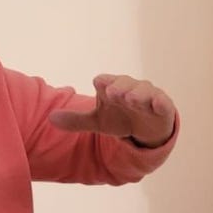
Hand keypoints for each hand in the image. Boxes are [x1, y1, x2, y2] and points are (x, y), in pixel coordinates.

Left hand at [48, 73, 175, 146]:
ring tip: (131, 99)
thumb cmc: (119, 119)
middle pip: (124, 83)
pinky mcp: (162, 106)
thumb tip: (50, 118)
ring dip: (138, 93)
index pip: (106, 81)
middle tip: (113, 93)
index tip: (100, 84)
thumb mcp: (98, 122)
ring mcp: (147, 96)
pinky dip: (160, 102)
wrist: (145, 130)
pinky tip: (157, 104)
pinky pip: (163, 102)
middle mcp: (129, 89)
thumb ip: (76, 120)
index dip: (103, 82)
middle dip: (119, 87)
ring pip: (143, 90)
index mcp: (112, 89)